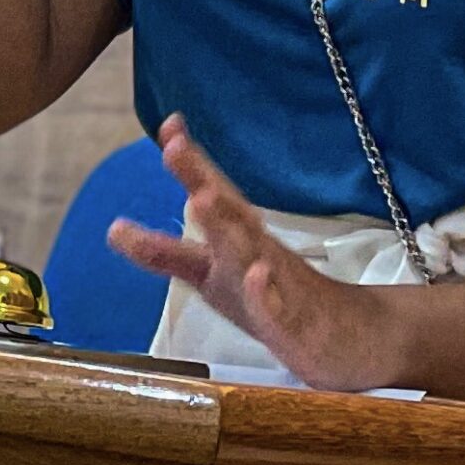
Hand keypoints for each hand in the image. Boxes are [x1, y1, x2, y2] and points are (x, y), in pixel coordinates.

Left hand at [110, 115, 405, 391]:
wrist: (354, 340)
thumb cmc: (277, 302)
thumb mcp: (211, 278)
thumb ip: (165, 253)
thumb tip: (110, 228)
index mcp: (238, 244)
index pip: (213, 196)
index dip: (189, 164)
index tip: (170, 124)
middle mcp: (258, 256)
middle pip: (228, 213)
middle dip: (200, 178)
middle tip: (173, 145)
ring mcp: (281, 289)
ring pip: (251, 254)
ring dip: (228, 225)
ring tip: (202, 198)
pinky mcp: (297, 328)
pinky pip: (280, 310)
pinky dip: (266, 294)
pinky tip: (254, 275)